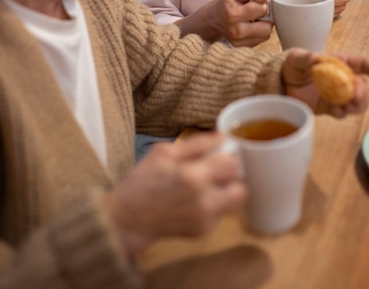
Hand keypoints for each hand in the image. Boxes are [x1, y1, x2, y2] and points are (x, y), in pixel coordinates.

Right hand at [104, 132, 246, 257]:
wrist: (127, 218)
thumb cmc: (142, 181)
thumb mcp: (164, 152)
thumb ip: (197, 143)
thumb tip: (222, 136)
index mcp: (193, 177)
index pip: (232, 165)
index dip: (227, 157)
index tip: (217, 156)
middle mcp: (203, 201)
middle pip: (241, 188)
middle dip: (231, 179)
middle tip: (216, 173)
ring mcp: (204, 219)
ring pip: (234, 203)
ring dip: (225, 193)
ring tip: (206, 187)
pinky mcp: (202, 232)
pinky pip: (220, 214)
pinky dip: (212, 206)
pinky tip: (193, 201)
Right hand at [177, 0, 272, 46]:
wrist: (210, 22)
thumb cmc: (223, 6)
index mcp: (234, 14)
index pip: (262, 9)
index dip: (262, 4)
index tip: (256, 3)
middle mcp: (236, 30)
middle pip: (267, 26)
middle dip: (266, 18)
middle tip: (257, 13)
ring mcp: (239, 41)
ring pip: (266, 35)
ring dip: (264, 26)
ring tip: (254, 20)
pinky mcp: (241, 47)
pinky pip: (260, 40)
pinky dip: (259, 33)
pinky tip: (250, 28)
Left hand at [281, 48, 368, 116]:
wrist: (281, 84)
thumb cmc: (292, 66)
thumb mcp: (295, 58)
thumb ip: (304, 57)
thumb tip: (314, 57)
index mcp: (338, 63)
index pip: (360, 64)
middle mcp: (342, 79)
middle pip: (362, 86)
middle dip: (363, 92)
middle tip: (356, 97)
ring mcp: (337, 94)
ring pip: (357, 102)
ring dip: (358, 105)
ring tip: (350, 106)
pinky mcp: (329, 107)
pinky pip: (342, 112)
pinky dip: (342, 112)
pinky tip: (337, 110)